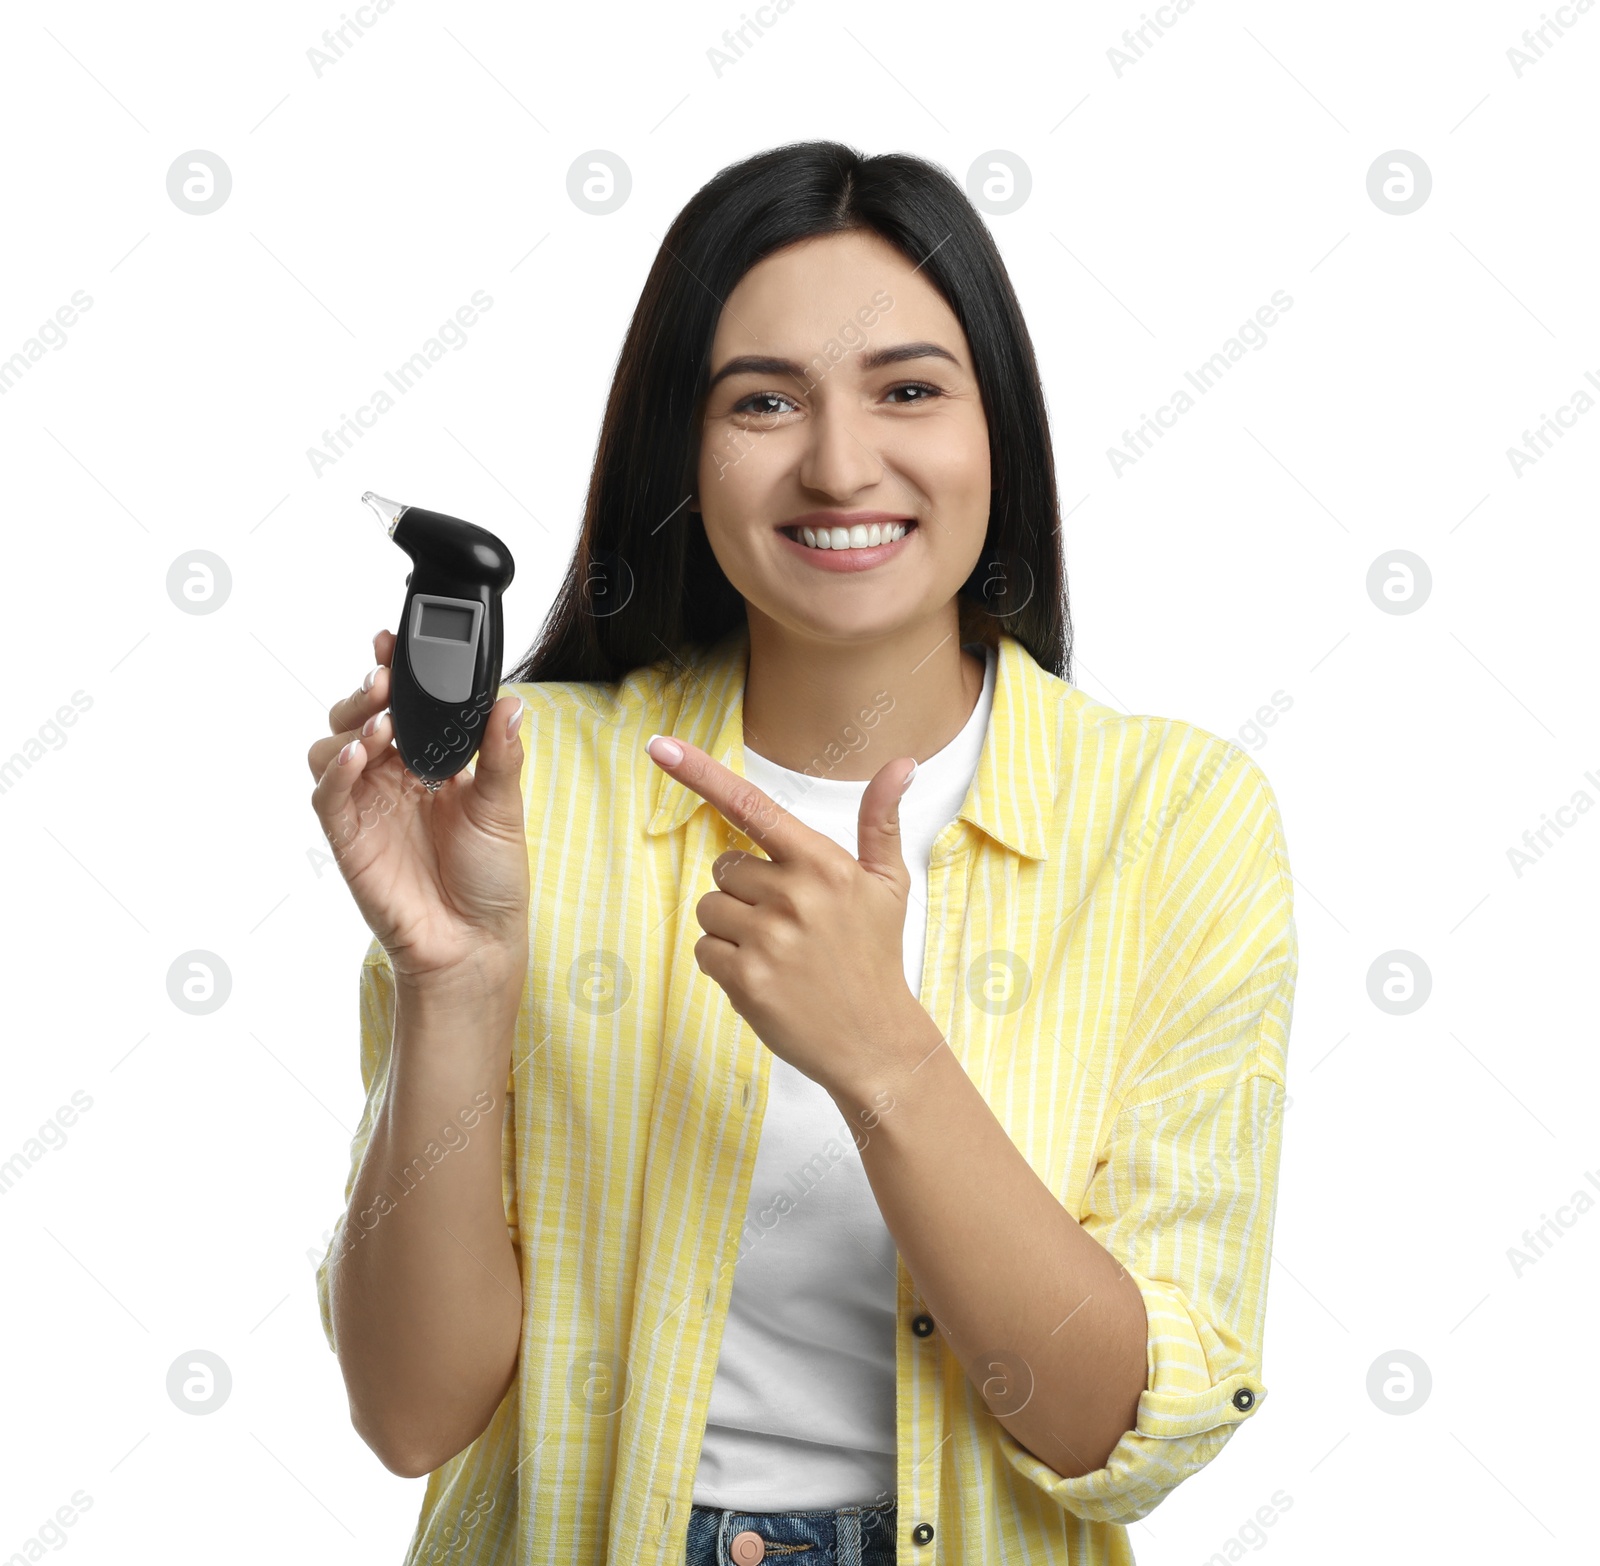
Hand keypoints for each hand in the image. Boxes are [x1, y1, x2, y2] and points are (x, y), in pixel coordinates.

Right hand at [307, 629, 529, 987]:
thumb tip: (511, 704)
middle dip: (366, 692)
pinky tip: (360, 753)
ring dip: (351, 726)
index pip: (402, 706)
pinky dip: (337, 768)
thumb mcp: (503, 807)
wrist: (476, 942)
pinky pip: (327, 794)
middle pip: (357, 716)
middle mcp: (393, 779)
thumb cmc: (490, 878)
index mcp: (429, 763)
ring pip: (332, 747)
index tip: (390, 644)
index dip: (390, 673)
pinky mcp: (348, 837)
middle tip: (385, 681)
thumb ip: (500, 754)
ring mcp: (367, 806)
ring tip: (383, 725)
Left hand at [645, 733, 925, 1098]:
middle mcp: (793, 896)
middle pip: (724, 867)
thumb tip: (901, 764)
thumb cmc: (875, 956)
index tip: (661, 748)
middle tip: (786, 923)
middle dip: (744, 891)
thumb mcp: (888, 884)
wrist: (875, 1041)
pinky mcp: (746, 980)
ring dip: (732, 928)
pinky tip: (764, 978)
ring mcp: (768, 939)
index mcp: (823, 864)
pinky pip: (705, 950)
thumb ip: (880, 821)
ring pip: (710, 909)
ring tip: (777, 953)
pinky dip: (725, 964)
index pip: (752, 806)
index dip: (701, 774)